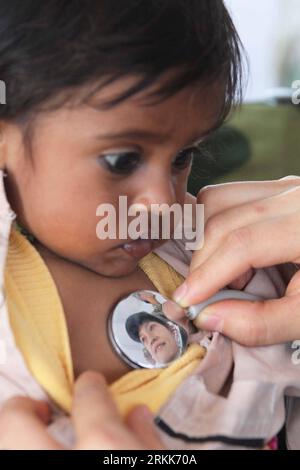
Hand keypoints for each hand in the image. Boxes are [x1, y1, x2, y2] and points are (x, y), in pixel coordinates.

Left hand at [0, 372, 163, 449]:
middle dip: (21, 409)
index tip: (90, 384)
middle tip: (40, 409)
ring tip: (39, 435)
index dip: (89, 387)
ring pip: (6, 445)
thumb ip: (147, 438)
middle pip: (13, 422)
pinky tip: (42, 452)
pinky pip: (19, 461)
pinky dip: (24, 451)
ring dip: (17, 435)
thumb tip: (136, 416)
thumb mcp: (160, 462)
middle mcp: (60, 462)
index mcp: (103, 444)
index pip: (89, 398)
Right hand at [173, 178, 299, 345]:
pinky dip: (216, 225)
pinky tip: (230, 255)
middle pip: (222, 216)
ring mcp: (286, 186)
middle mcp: (294, 195)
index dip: (208, 273)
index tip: (186, 302)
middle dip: (201, 260)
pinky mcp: (279, 189)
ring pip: (218, 199)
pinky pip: (230, 198)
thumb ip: (262, 322)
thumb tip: (208, 317)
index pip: (243, 241)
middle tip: (199, 295)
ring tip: (219, 274)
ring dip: (204, 238)